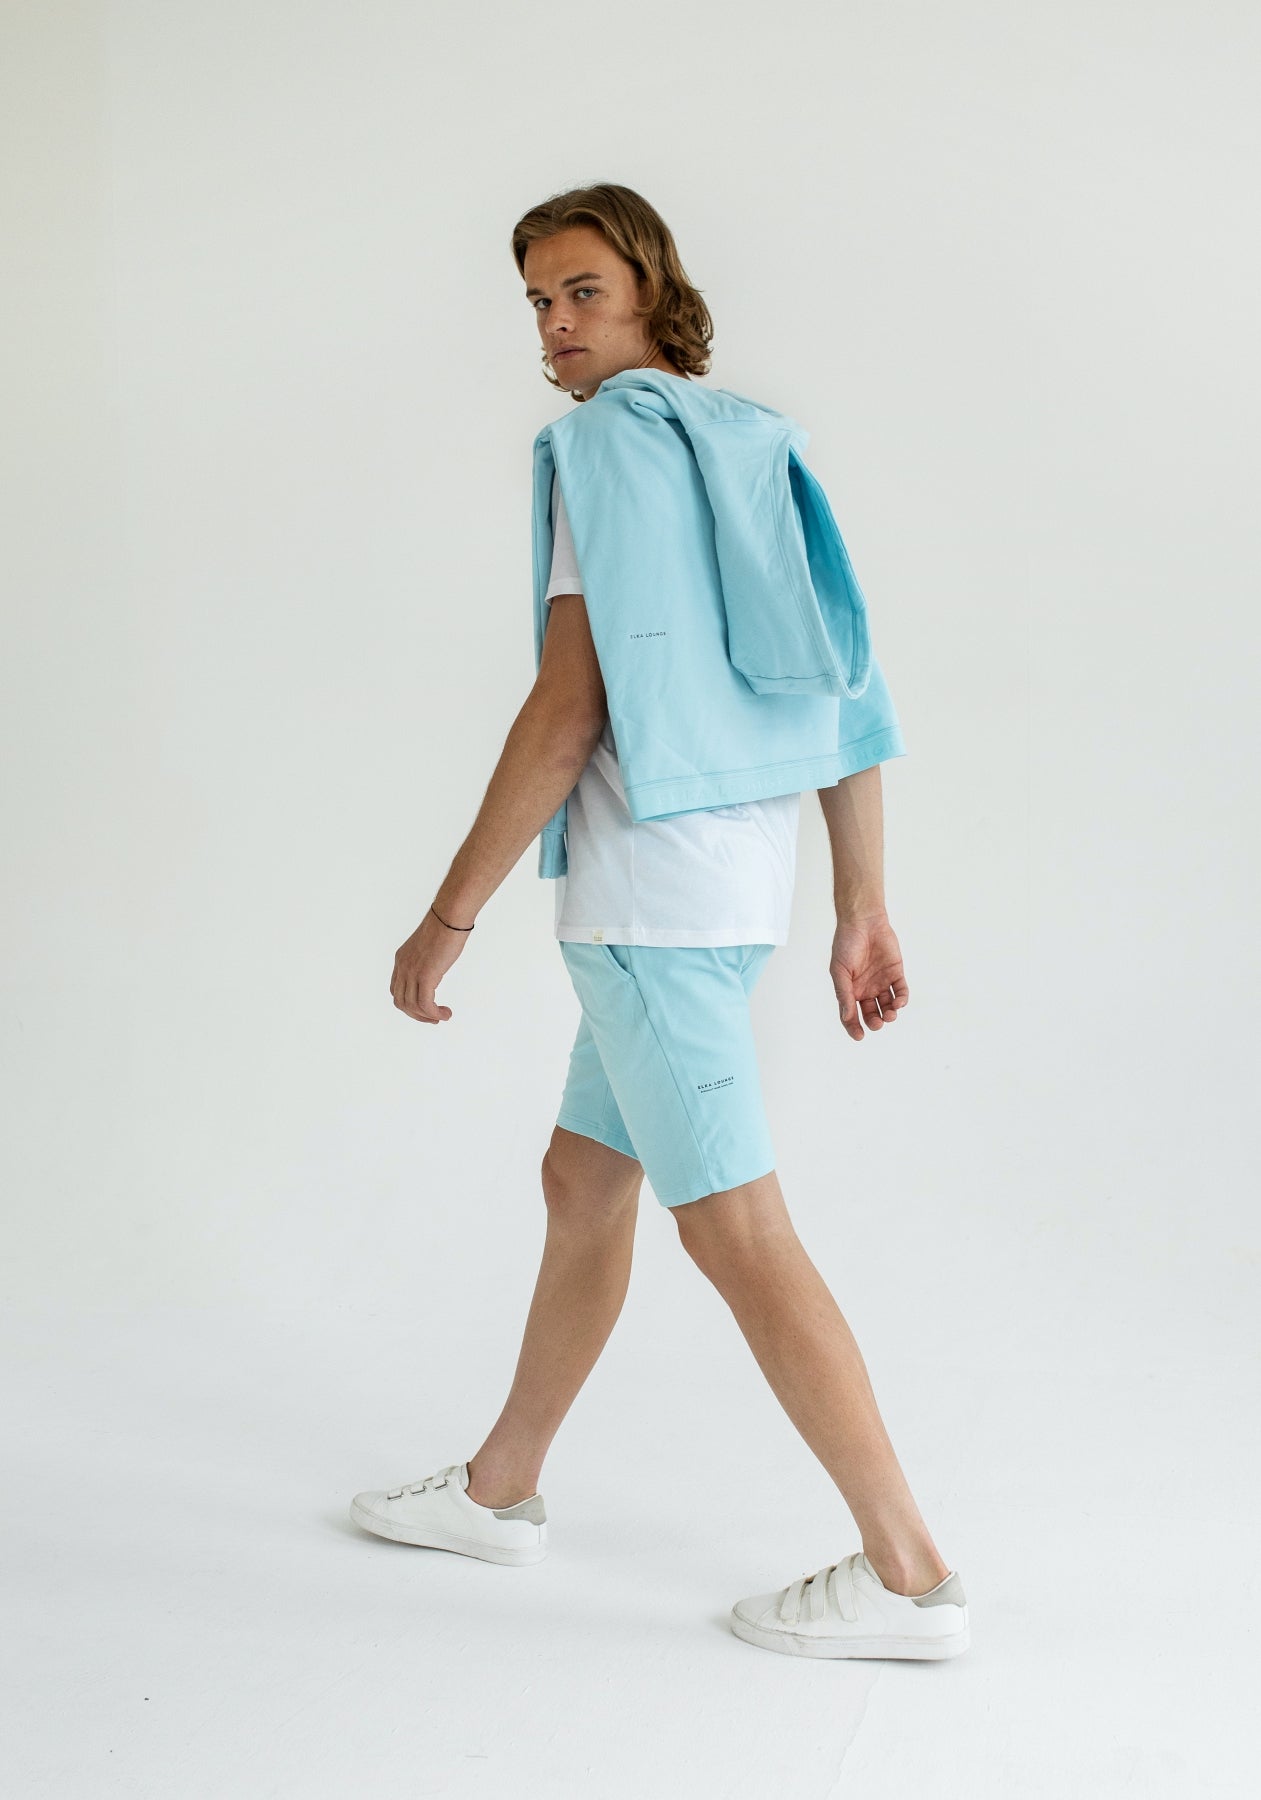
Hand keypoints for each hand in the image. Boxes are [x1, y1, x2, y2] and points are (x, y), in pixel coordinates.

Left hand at [390, 906, 471, 1023]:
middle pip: (401, 1002)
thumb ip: (427, 958)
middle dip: (417, 1015)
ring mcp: (412, 972)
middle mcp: (403, 967)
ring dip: (427, 1016)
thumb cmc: (445, 926)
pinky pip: (425, 1004)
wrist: (449, 917)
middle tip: (434, 1018)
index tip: (425, 1008)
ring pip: (412, 1006)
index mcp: (402, 959)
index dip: (409, 1004)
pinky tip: (445, 1013)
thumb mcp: (429, 946)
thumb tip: (435, 965)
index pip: (396, 990)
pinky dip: (434, 1013)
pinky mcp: (425, 975)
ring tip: (442, 1016)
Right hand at [828, 911, 908, 1041]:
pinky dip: (902, 1000)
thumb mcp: (840, 971)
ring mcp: (882, 982)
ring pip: (888, 1006)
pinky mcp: (896, 973)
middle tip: (877, 1023)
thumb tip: (846, 1017)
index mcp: (850, 990)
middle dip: (875, 1022)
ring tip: (890, 1015)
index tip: (859, 1036)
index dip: (854, 1027)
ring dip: (890, 1014)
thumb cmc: (846, 944)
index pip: (851, 1014)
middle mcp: (866, 989)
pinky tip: (899, 1003)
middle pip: (872, 1013)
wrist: (863, 922)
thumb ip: (844, 994)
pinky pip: (901, 992)